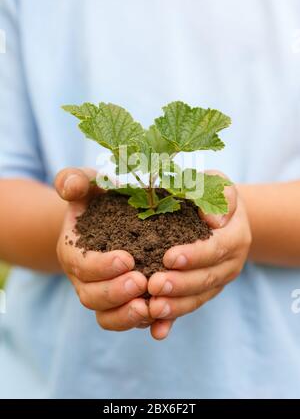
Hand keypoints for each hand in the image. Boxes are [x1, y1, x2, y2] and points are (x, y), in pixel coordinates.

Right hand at [55, 168, 151, 331]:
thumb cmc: (100, 196)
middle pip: (91, 297)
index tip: (127, 259)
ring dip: (127, 316)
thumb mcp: (88, 183)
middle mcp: (85, 278)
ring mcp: (104, 293)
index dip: (101, 266)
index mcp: (74, 251)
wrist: (111, 215)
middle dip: (115, 293)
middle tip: (142, 283)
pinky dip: (144, 324)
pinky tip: (163, 322)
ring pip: (108, 316)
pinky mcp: (124, 303)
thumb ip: (75, 180)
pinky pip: (128, 321)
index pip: (80, 265)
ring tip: (151, 308)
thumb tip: (69, 187)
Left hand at [148, 171, 251, 338]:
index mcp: (235, 237)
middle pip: (207, 278)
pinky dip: (173, 321)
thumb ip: (218, 196)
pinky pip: (189, 308)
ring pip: (198, 298)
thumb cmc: (212, 196)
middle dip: (181, 285)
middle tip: (154, 286)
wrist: (220, 216)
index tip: (169, 258)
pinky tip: (156, 330)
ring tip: (152, 309)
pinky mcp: (202, 292)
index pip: (217, 248)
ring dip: (176, 306)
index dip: (195, 255)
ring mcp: (217, 281)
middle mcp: (230, 264)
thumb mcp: (218, 185)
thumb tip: (212, 219)